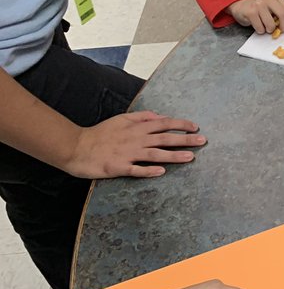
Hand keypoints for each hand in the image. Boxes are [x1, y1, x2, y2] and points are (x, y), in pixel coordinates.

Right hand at [65, 110, 205, 178]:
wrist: (76, 147)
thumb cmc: (100, 133)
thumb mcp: (121, 119)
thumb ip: (141, 117)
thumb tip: (159, 116)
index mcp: (136, 127)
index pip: (163, 123)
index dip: (180, 125)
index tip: (196, 127)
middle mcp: (135, 139)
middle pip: (164, 139)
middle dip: (185, 140)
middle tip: (202, 142)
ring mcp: (128, 154)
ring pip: (155, 154)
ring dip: (173, 156)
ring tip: (190, 158)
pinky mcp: (119, 167)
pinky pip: (136, 170)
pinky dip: (149, 171)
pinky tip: (162, 172)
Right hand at [228, 0, 283, 34]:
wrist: (240, 6)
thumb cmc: (259, 8)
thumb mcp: (273, 6)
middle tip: (281, 30)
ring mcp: (258, 4)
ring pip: (271, 24)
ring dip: (270, 30)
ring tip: (266, 26)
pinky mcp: (250, 12)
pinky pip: (261, 28)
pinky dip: (261, 30)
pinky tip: (258, 25)